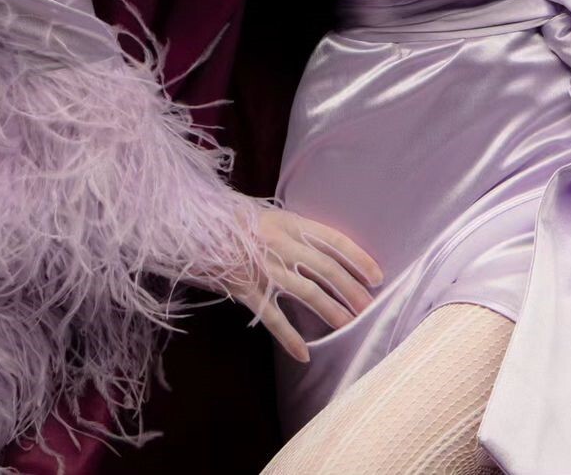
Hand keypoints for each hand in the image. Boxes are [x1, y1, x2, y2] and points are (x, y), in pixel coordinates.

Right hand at [186, 198, 383, 363]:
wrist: (192, 225)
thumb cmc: (230, 218)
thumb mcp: (268, 216)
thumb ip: (293, 231)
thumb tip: (321, 249)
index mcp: (291, 222)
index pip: (335, 241)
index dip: (358, 258)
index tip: (377, 275)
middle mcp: (283, 244)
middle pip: (328, 270)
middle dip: (352, 291)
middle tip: (369, 308)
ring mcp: (265, 268)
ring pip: (308, 293)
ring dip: (332, 312)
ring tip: (349, 326)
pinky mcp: (247, 289)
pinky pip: (274, 318)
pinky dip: (290, 337)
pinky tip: (304, 353)